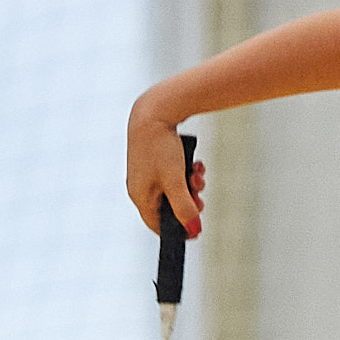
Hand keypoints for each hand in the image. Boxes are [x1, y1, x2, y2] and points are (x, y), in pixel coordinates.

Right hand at [125, 105, 204, 236]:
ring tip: (198, 174)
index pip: (157, 225)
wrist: (156, 109)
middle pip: (170, 207)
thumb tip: (194, 230)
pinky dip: (187, 172)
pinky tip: (196, 164)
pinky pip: (175, 174)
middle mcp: (140, 186)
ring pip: (175, 189)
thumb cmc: (161, 146)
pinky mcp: (155, 159)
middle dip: (189, 202)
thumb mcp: (177, 182)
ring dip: (191, 185)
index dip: (178, 230)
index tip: (196, 229)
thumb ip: (185, 208)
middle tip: (200, 197)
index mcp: (140, 196)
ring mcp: (147, 172)